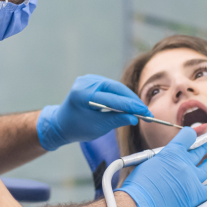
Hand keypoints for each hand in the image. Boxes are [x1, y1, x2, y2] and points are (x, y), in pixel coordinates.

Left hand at [36, 74, 152, 150]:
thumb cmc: (77, 127)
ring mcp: (89, 79)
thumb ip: (117, 120)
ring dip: (128, 98)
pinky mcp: (92, 80)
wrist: (61, 123)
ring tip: (140, 110)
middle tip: (146, 112)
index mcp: (83, 94)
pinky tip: (130, 104)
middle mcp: (86, 82)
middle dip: (133, 101)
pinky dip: (121, 95)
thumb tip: (135, 118)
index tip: (146, 114)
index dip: (132, 106)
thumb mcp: (98, 127)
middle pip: (117, 89)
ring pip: (116, 87)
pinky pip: (111, 87)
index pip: (113, 99)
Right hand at [117, 127, 206, 206]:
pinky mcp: (196, 195)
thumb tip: (170, 157)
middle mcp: (185, 163)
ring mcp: (193, 179)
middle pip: (199, 150)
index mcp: (172, 152)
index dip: (190, 134)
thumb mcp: (149, 161)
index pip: (188, 135)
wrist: (140, 205)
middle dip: (204, 146)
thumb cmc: (139, 184)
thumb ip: (163, 156)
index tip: (191, 135)